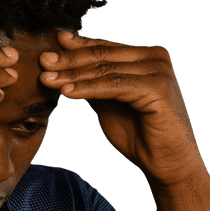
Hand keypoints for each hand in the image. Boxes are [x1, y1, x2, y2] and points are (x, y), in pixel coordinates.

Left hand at [39, 30, 208, 189]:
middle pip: (103, 56)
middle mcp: (156, 58)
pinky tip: (68, 92)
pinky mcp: (157, 87)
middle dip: (69, 60)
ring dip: (73, 75)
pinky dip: (88, 88)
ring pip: (106, 70)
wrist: (167, 165)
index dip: (76, 47)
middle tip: (42, 61)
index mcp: (147, 57)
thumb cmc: (142, 137)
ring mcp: (159, 70)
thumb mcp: (111, 104)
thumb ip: (95, 85)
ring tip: (48, 79)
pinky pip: (114, 85)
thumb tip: (66, 68)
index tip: (51, 45)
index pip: (105, 48)